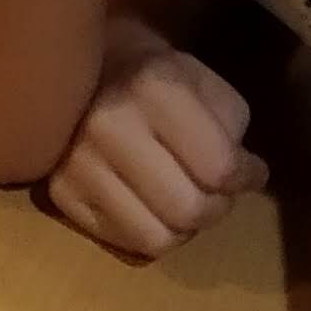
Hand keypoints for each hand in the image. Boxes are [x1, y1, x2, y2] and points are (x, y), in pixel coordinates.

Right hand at [39, 19, 264, 263]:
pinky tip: (150, 204)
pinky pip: (124, 242)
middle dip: (217, 207)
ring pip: (157, 238)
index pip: (219, 168)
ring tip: (184, 198)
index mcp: (152, 87)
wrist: (79, 69)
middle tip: (217, 192)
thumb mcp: (202, 80)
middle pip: (188, 210)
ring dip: (183, 227)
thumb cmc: (152, 77)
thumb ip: (231, 126)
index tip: (250, 173)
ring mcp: (77, 163)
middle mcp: (108, 125)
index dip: (246, 178)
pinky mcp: (59, 193)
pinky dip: (149, 231)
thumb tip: (244, 178)